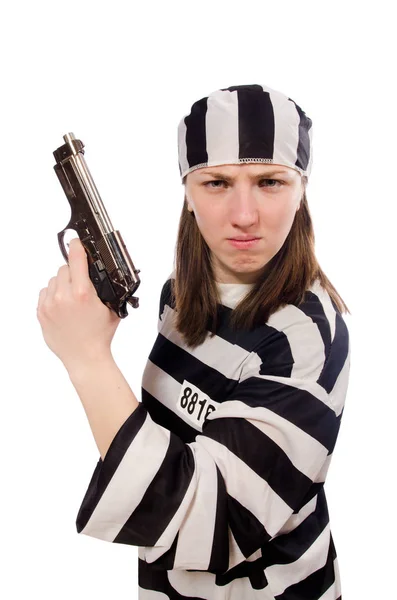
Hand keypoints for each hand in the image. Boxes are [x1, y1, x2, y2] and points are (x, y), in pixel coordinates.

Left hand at [37, 238, 121, 372]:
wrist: (85, 357)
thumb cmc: (100, 335)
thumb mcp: (112, 308)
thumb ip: (106, 288)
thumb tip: (101, 273)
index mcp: (83, 293)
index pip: (76, 259)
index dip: (77, 247)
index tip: (76, 241)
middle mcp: (63, 296)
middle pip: (64, 269)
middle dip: (74, 273)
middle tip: (82, 285)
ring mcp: (50, 305)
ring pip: (54, 280)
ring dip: (63, 284)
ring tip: (72, 298)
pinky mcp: (41, 313)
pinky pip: (45, 293)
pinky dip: (53, 295)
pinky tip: (63, 306)